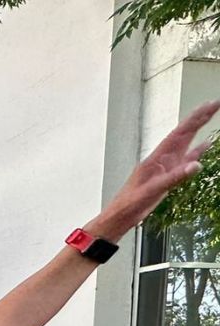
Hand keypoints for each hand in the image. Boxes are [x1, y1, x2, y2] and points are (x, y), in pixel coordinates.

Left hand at [88, 100, 219, 239]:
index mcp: (156, 157)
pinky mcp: (169, 176)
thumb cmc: (130, 203)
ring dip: (198, 130)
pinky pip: (186, 160)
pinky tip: (206, 145)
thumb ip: (174, 177)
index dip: (195, 118)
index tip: (209, 105)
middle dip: (199, 118)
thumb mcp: (152, 190)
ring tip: (211, 116)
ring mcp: (166, 166)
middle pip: (184, 134)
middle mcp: (163, 158)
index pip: (179, 133)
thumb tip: (197, 164)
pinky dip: (197, 151)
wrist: (121, 216)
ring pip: (186, 144)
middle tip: (215, 104)